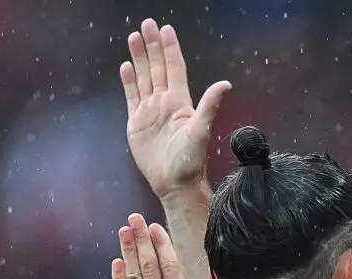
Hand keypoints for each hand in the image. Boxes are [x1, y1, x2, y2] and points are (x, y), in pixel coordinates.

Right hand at [121, 19, 230, 199]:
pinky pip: (132, 96)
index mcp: (179, 102)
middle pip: (156, 67)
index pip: (174, 68)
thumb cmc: (189, 161)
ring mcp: (150, 111)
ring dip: (138, 58)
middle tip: (147, 23)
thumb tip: (225, 85)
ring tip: (133, 36)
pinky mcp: (137, 122)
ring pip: (143, 77)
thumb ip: (209, 106)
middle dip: (151, 45)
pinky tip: (126, 66)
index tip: (166, 29)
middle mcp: (164, 102)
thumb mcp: (200, 131)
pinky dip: (129, 81)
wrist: (173, 182)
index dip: (170, 49)